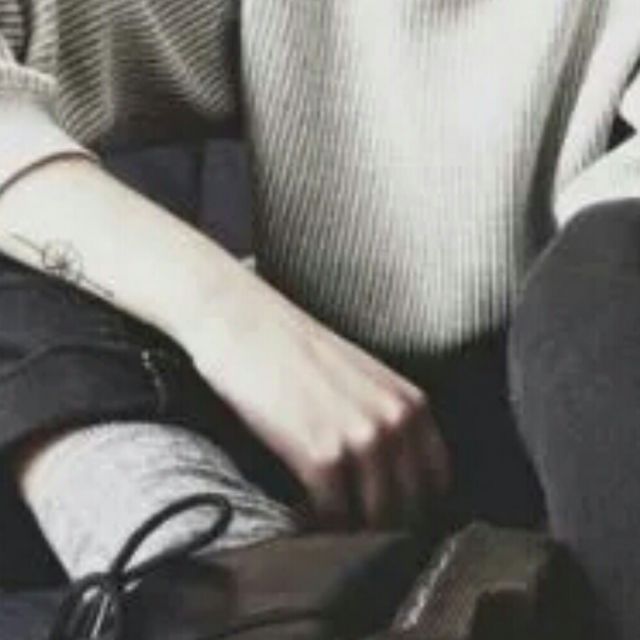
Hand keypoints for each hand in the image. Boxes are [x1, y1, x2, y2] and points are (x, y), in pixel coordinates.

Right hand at [187, 285, 451, 528]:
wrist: (247, 323)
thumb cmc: (297, 351)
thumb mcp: (365, 379)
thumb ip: (389, 421)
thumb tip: (392, 477)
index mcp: (412, 402)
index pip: (438, 480)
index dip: (418, 506)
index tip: (394, 518)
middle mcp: (396, 421)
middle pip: (411, 506)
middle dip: (386, 527)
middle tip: (357, 532)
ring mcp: (361, 438)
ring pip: (376, 518)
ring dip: (353, 533)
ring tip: (331, 528)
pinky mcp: (320, 453)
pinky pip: (333, 514)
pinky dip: (320, 526)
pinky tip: (306, 518)